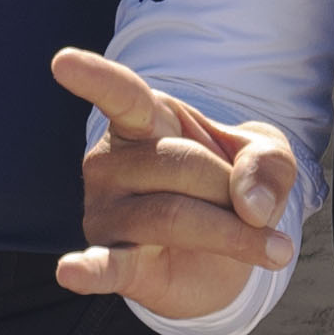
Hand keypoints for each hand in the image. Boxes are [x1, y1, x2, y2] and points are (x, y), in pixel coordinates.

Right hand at [52, 46, 301, 321]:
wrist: (222, 256)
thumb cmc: (231, 187)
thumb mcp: (269, 159)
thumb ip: (268, 163)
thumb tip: (248, 204)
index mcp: (144, 119)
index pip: (121, 96)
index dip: (95, 78)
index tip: (64, 62)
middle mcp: (112, 162)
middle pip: (182, 165)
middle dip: (232, 189)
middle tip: (249, 209)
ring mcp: (106, 212)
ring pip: (172, 217)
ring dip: (232, 235)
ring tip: (261, 246)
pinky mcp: (114, 261)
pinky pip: (107, 265)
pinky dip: (91, 270)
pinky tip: (73, 272)